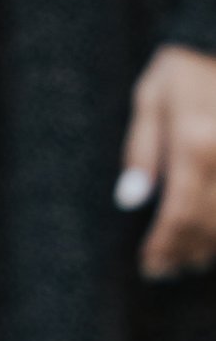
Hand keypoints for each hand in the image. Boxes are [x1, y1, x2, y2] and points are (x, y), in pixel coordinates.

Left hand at [119, 44, 215, 278]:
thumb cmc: (182, 71)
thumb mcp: (150, 100)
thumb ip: (141, 151)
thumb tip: (133, 199)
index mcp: (193, 144)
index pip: (178, 213)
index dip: (164, 246)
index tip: (150, 264)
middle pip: (209, 223)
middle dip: (187, 251)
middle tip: (166, 269)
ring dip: (211, 244)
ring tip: (190, 259)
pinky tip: (212, 235)